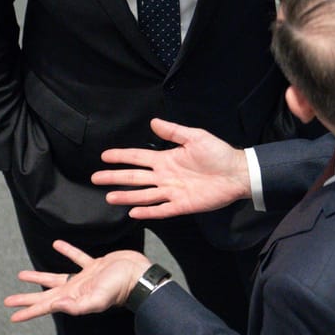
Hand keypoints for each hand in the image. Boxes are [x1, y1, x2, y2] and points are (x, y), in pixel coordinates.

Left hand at [4, 240, 150, 322]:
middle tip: (8, 300)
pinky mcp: (93, 266)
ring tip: (22, 275)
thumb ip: (77, 305)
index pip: (45, 306)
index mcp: (73, 298)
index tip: (12, 315)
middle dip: (27, 298)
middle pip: (45, 295)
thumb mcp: (98, 299)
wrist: (138, 274)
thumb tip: (56, 306)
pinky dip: (66, 251)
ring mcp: (83, 279)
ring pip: (55, 278)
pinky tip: (57, 244)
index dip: (28, 311)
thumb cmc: (119, 288)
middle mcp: (75, 290)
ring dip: (39, 277)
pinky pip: (76, 257)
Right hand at [92, 118, 251, 218]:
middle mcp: (165, 176)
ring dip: (126, 196)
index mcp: (166, 159)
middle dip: (115, 177)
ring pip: (143, 194)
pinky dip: (147, 211)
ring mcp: (172, 192)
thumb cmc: (218, 153)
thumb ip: (173, 131)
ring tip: (109, 197)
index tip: (104, 156)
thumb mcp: (195, 136)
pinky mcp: (182, 205)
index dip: (121, 156)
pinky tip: (133, 212)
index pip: (137, 158)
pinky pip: (161, 210)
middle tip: (96, 178)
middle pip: (134, 177)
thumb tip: (152, 122)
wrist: (238, 173)